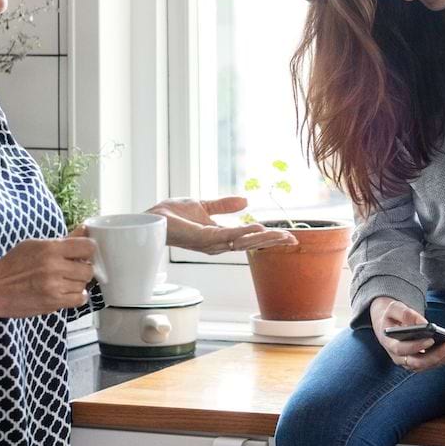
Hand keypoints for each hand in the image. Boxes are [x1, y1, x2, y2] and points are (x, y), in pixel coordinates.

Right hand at [0, 236, 97, 317]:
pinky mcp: (53, 302)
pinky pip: (79, 299)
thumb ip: (62, 241)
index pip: (87, 247)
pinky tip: (65, 292)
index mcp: (50, 248)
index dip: (88, 250)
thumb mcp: (35, 245)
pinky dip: (75, 297)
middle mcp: (54, 267)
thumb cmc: (12, 265)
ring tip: (63, 282)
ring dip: (77, 284)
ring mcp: (54, 286)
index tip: (84, 254)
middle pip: (88, 269)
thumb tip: (84, 230)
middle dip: (82, 270)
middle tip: (72, 270)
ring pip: (83, 285)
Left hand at [145, 196, 297, 254]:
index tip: (287, 235)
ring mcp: (211, 243)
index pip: (249, 238)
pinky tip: (258, 229)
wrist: (152, 217)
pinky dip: (243, 233)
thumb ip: (224, 205)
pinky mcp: (203, 238)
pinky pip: (228, 236)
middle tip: (292, 239)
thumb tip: (246, 201)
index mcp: (219, 237)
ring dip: (263, 239)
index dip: (268, 237)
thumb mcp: (204, 206)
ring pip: (243, 242)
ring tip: (282, 235)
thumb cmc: (172, 215)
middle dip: (271, 242)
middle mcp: (217, 244)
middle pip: (250, 244)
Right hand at [369, 297, 444, 372]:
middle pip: (420, 362)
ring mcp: (413, 362)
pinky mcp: (424, 362)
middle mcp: (401, 358)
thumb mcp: (393, 309)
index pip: (403, 350)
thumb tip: (424, 323)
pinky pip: (439, 362)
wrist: (389, 323)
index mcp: (391, 345)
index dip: (417, 346)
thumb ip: (405, 314)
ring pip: (432, 364)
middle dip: (438, 354)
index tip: (430, 339)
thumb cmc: (391, 315)